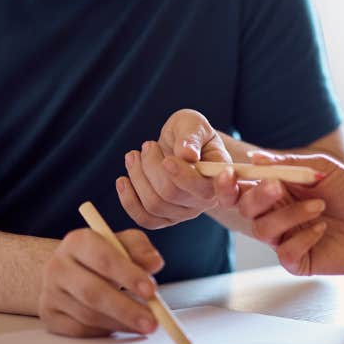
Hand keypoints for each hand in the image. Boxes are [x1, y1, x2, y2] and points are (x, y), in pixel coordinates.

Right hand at [38, 227, 163, 336]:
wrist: (67, 269)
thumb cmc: (101, 256)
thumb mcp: (122, 243)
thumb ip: (140, 249)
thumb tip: (155, 263)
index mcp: (77, 241)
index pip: (103, 258)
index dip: (129, 275)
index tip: (151, 291)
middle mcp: (58, 266)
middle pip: (93, 292)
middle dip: (126, 309)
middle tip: (153, 320)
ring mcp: (50, 292)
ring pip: (87, 314)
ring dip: (120, 323)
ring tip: (144, 325)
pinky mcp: (49, 315)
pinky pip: (79, 330)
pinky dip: (104, 331)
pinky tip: (121, 327)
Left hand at [116, 109, 240, 228]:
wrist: (180, 145)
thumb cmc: (190, 133)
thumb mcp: (193, 123)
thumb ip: (191, 136)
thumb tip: (187, 154)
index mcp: (220, 176)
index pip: (205, 187)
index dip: (187, 179)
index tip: (168, 160)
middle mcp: (207, 200)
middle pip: (172, 193)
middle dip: (151, 166)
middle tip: (147, 145)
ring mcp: (187, 212)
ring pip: (155, 204)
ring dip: (137, 177)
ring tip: (134, 155)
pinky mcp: (167, 218)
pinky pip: (146, 219)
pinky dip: (129, 200)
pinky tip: (123, 180)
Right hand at [237, 152, 343, 276]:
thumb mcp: (322, 169)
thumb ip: (288, 164)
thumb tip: (255, 157)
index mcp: (278, 190)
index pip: (243, 188)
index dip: (229, 183)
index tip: (229, 174)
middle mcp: (278, 214)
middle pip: (246, 209)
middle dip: (257, 197)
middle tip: (277, 187)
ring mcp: (287, 238)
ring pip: (263, 231)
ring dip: (289, 215)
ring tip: (319, 206)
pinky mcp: (299, 260)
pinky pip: (285, 253)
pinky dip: (302, 238)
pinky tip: (322, 229)